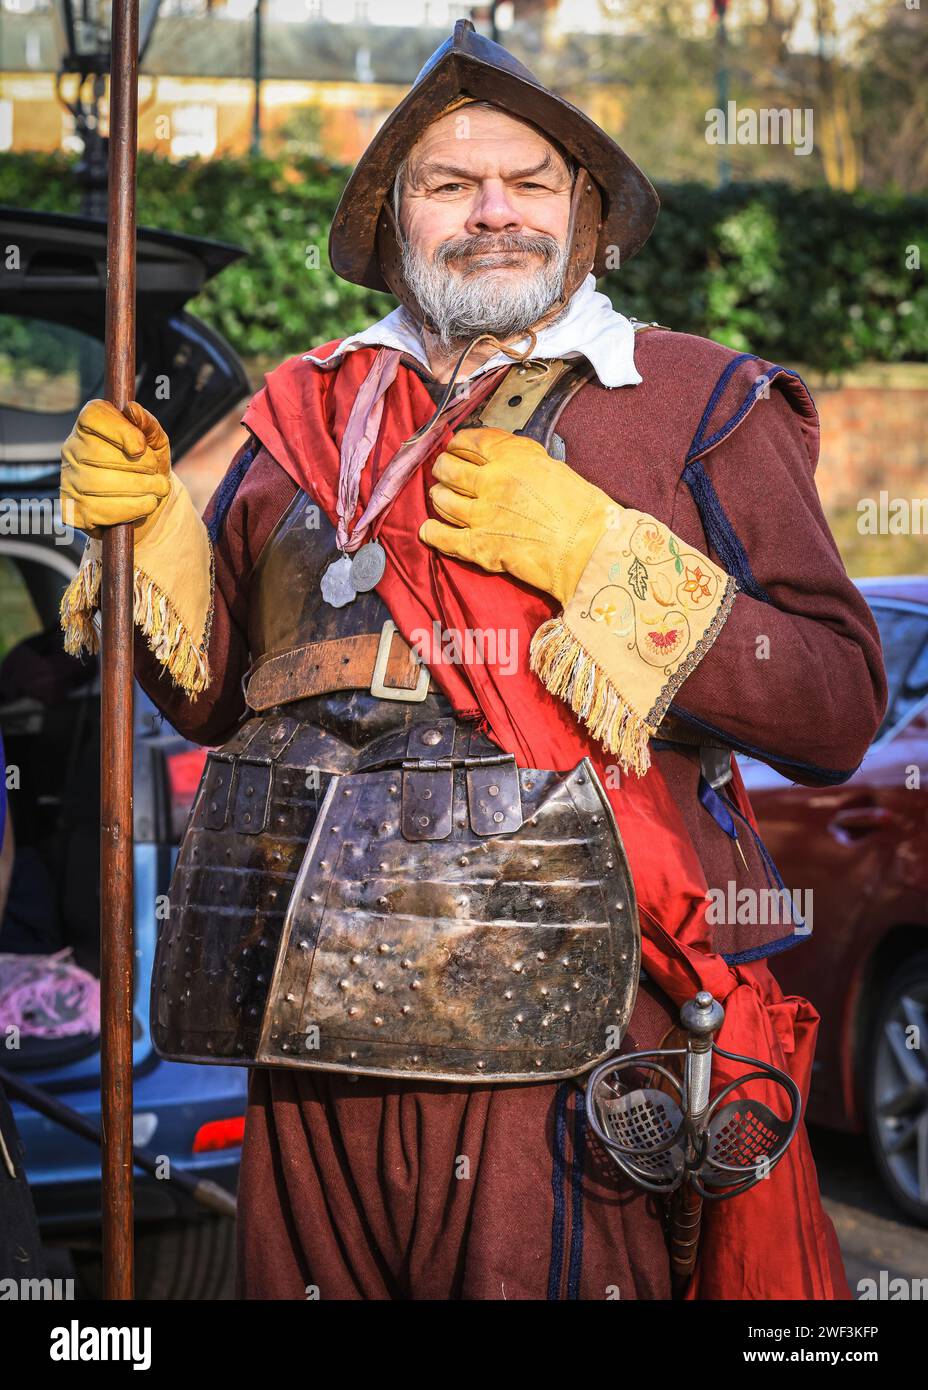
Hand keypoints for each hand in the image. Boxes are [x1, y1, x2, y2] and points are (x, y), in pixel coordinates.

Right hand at [60, 399, 171, 539]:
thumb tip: (132, 409)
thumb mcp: (156, 444)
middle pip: (98, 452)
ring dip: (140, 488)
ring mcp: (69, 480)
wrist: (147, 508)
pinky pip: (100, 508)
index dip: (120, 430)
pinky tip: (145, 504)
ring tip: (158, 489)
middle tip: (158, 475)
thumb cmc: (148, 469)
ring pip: (99, 482)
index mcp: (89, 427)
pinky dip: (131, 508)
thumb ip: (148, 425)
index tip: (141, 446)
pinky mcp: (74, 510)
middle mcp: (72, 450)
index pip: (93, 416)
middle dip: (139, 466)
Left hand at [419, 427, 614, 604]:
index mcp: (513, 457)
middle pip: (449, 468)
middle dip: (443, 468)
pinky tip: (429, 530)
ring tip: (440, 498)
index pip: (472, 440)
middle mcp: (493, 481)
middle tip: (443, 472)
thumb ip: (522, 463)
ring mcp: (482, 514)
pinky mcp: (480, 546)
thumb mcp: (553, 468)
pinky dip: (432, 533)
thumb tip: (504, 464)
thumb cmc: (582, 511)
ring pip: (442, 500)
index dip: (458, 443)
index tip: (454, 446)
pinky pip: (443, 537)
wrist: (588, 548)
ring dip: (438, 498)